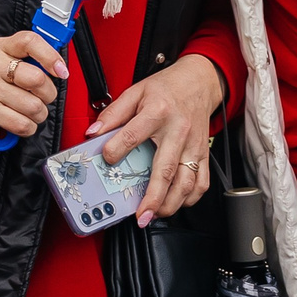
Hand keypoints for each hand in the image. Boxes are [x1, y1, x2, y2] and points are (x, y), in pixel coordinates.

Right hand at [0, 30, 65, 139]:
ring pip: (34, 106)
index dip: (51, 56)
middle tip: (42, 95)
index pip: (29, 41)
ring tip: (29, 110)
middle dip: (48, 93)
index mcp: (2, 47)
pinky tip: (21, 120)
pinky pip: (23, 124)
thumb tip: (61, 67)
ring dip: (39, 113)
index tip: (61, 72)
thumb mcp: (10, 58)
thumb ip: (34, 58)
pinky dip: (28, 127)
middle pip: (37, 79)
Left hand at [87, 53, 227, 225]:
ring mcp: (193, 145)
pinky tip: (176, 203)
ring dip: (171, 203)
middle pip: (166, 170)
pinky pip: (202, 181)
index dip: (117, 150)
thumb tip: (92, 134)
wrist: (199, 80)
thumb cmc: (167, 88)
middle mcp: (178, 131)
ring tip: (154, 214)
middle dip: (153, 198)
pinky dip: (191, 198)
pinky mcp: (203, 153)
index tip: (107, 160)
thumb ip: (112, 114)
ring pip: (186, 182)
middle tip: (141, 216)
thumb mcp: (135, 92)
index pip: (133, 135)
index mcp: (157, 113)